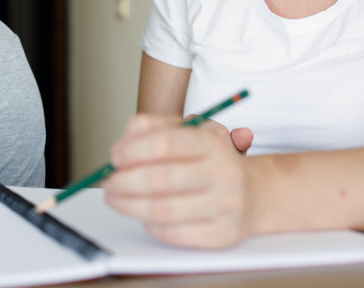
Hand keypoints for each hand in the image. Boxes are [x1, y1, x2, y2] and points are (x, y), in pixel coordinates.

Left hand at [103, 114, 253, 247]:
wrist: (255, 194)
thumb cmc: (211, 160)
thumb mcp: (190, 132)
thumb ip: (153, 128)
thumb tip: (121, 147)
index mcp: (213, 143)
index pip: (167, 143)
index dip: (134, 150)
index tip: (114, 156)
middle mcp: (224, 174)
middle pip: (161, 179)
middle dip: (125, 181)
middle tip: (107, 182)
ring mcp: (226, 206)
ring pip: (163, 210)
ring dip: (130, 205)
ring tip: (115, 199)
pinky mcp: (222, 234)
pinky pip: (175, 233)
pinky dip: (150, 224)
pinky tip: (142, 215)